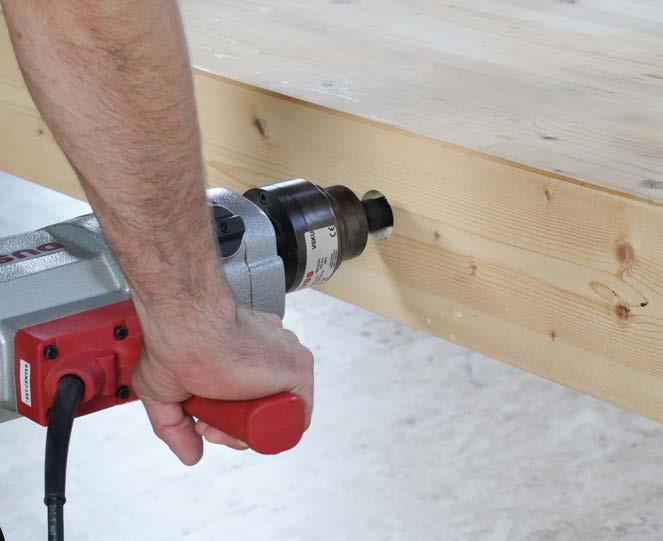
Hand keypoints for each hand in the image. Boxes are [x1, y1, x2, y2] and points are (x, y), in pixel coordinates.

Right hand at [131, 287, 313, 464]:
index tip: (201, 421)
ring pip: (277, 411)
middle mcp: (270, 349)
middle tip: (206, 426)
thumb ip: (175, 426)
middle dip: (233, 426)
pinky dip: (273, 432)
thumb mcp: (163, 391)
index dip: (225, 417)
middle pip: (263, 405)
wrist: (187, 327)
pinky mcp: (299, 367)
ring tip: (216, 426)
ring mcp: (287, 357)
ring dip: (248, 431)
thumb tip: (191, 456)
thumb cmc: (172, 344)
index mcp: (248, 346)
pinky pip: (297, 416)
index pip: (250, 393)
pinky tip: (241, 430)